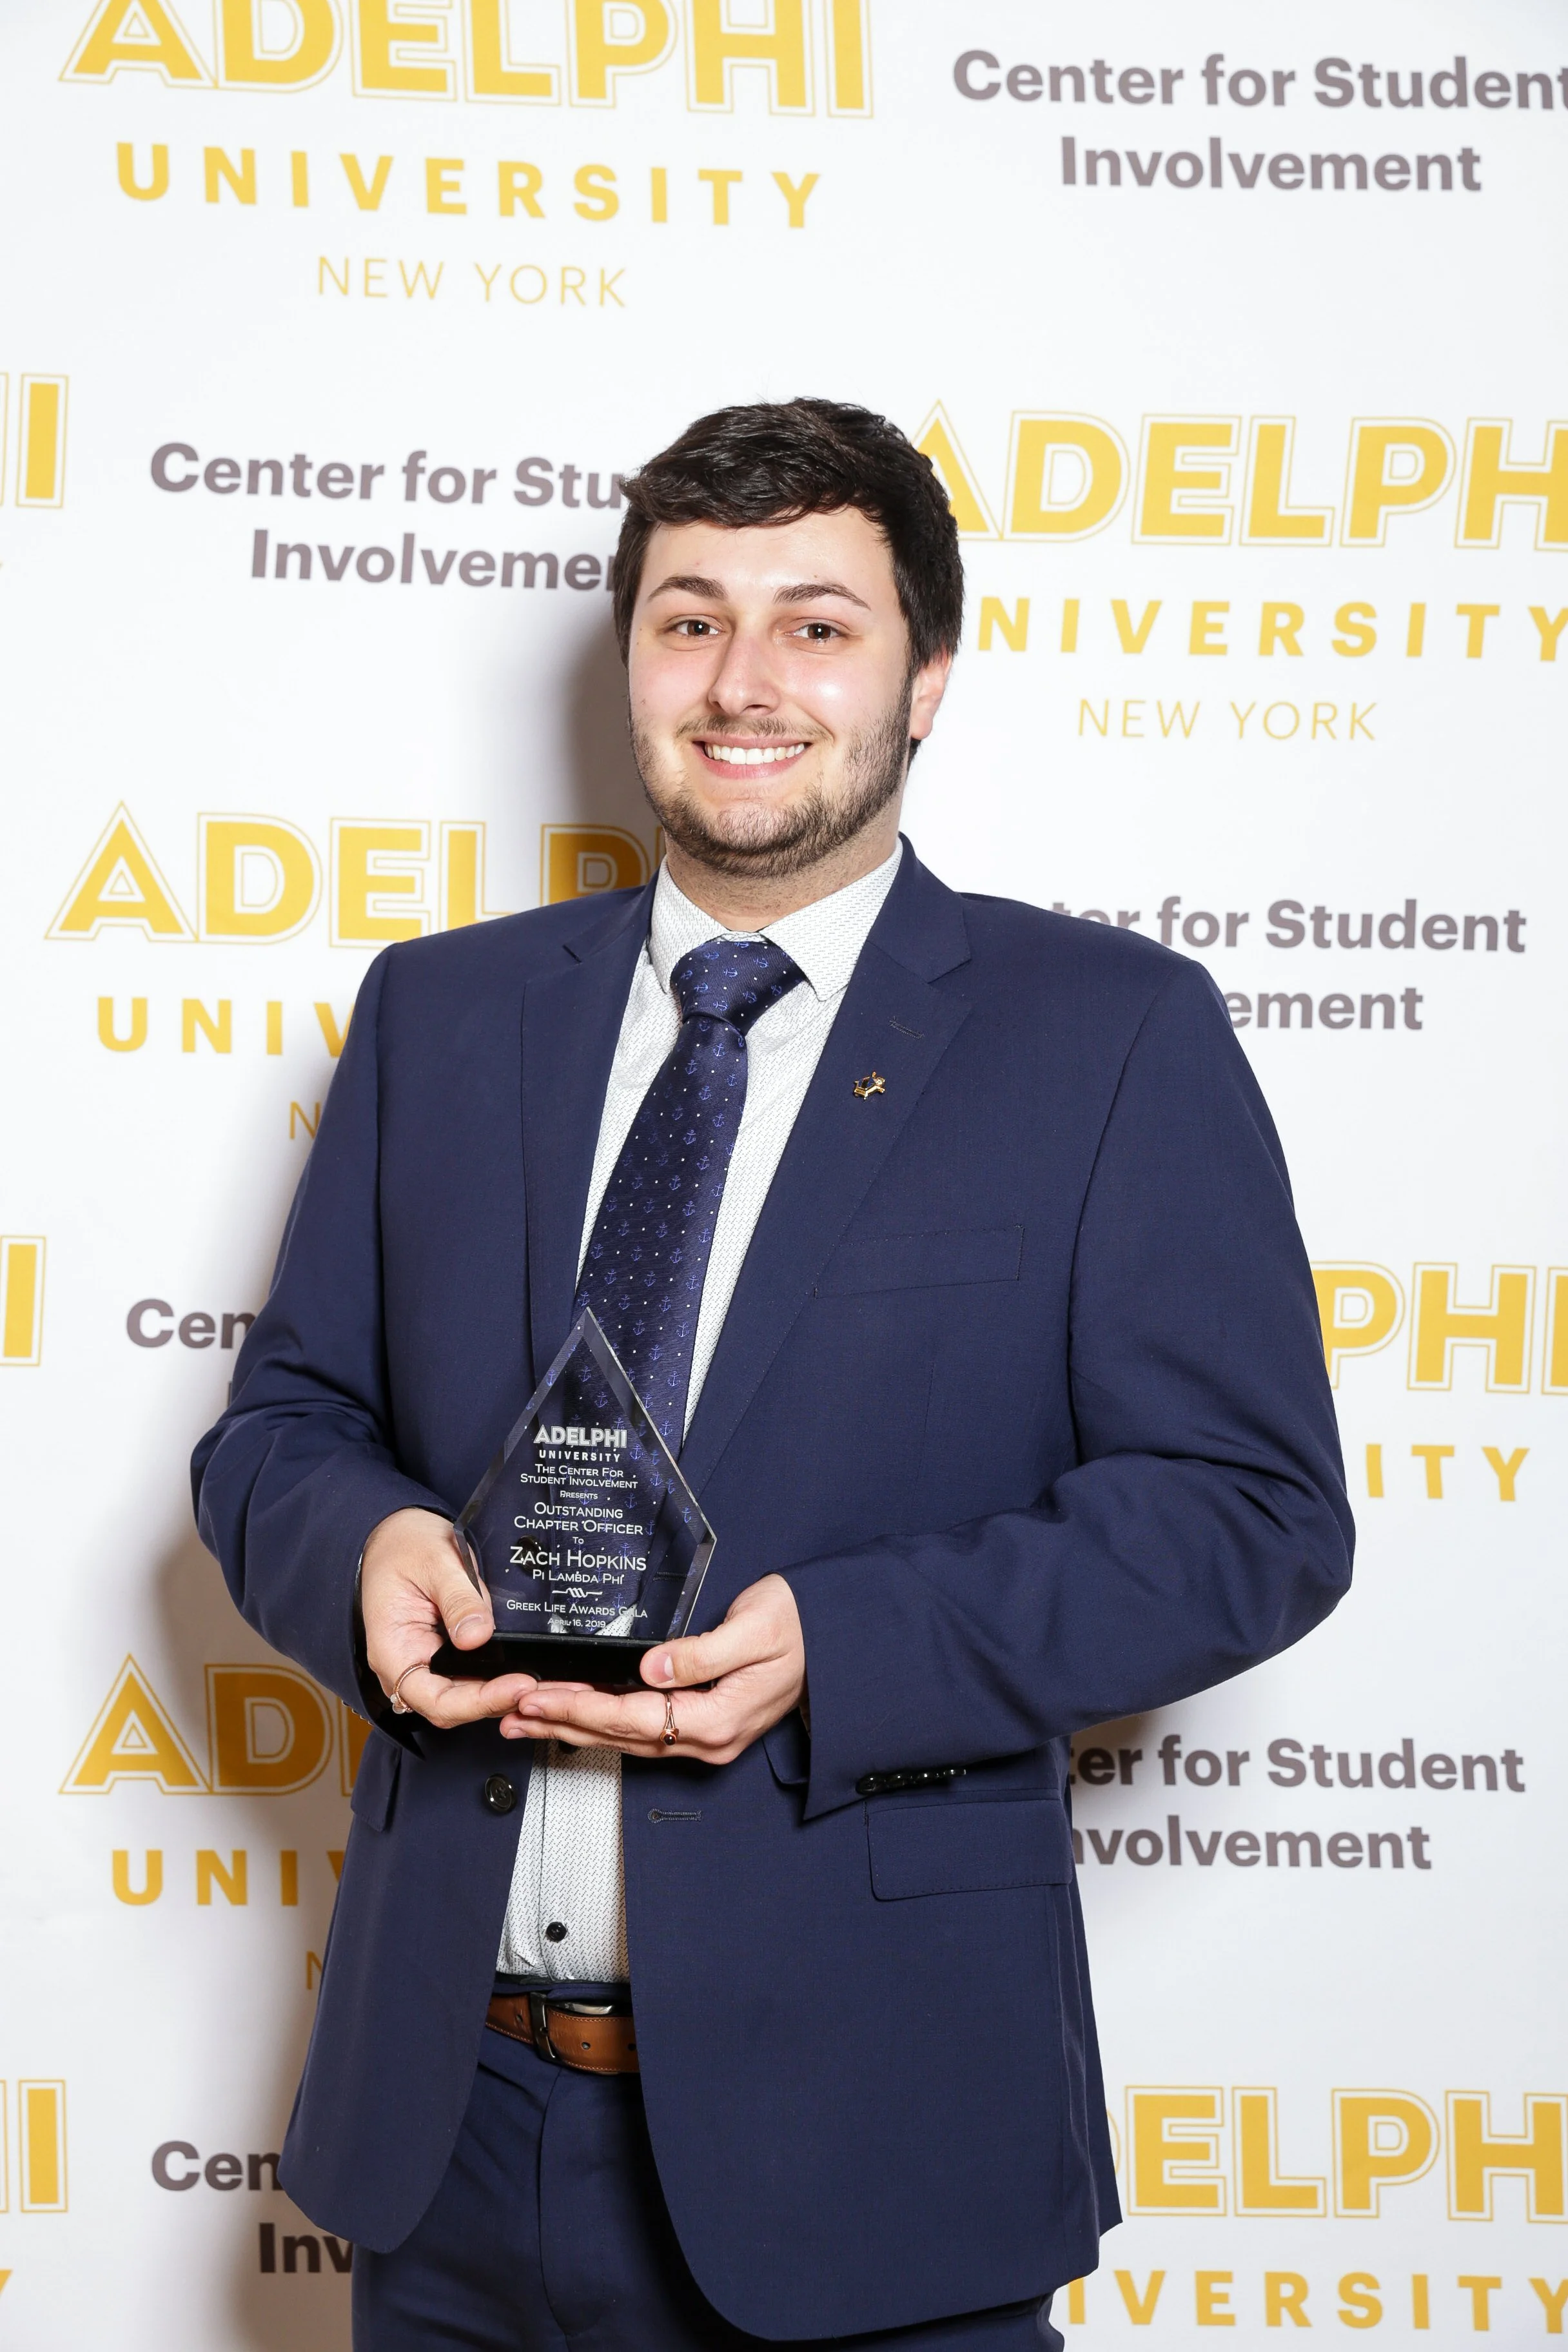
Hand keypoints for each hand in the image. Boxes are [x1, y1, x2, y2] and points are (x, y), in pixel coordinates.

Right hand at [361, 1507, 537, 1729]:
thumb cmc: (405, 1547)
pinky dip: (502, 1677)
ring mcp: (429, 1665)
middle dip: (502, 1701)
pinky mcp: (448, 1657)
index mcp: (394, 1652)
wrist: (397, 1536)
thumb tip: (478, 1636)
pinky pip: (474, 1677)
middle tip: (546, 1686)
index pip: (436, 1699)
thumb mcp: (434, 1562)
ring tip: (549, 1684)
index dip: (479, 1702)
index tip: (518, 1685)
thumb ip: (458, 1598)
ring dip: (507, 1694)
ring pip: (469, 1696)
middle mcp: (410, 1668)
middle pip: (457, 1705)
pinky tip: (532, 1671)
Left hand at [499, 1573, 805, 1764]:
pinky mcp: (702, 1725)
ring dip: (573, 1727)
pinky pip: (641, 1731)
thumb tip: (653, 1668)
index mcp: (717, 1719)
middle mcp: (707, 1739)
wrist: (835, 1641)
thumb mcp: (757, 1630)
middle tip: (510, 1711)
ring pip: (625, 1739)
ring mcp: (705, 1737)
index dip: (581, 1707)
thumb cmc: (801, 1628)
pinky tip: (575, 1716)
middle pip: (620, 1737)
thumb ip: (704, 1653)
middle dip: (561, 1723)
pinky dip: (601, 1723)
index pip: (632, 1717)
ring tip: (526, 1718)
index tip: (539, 1695)